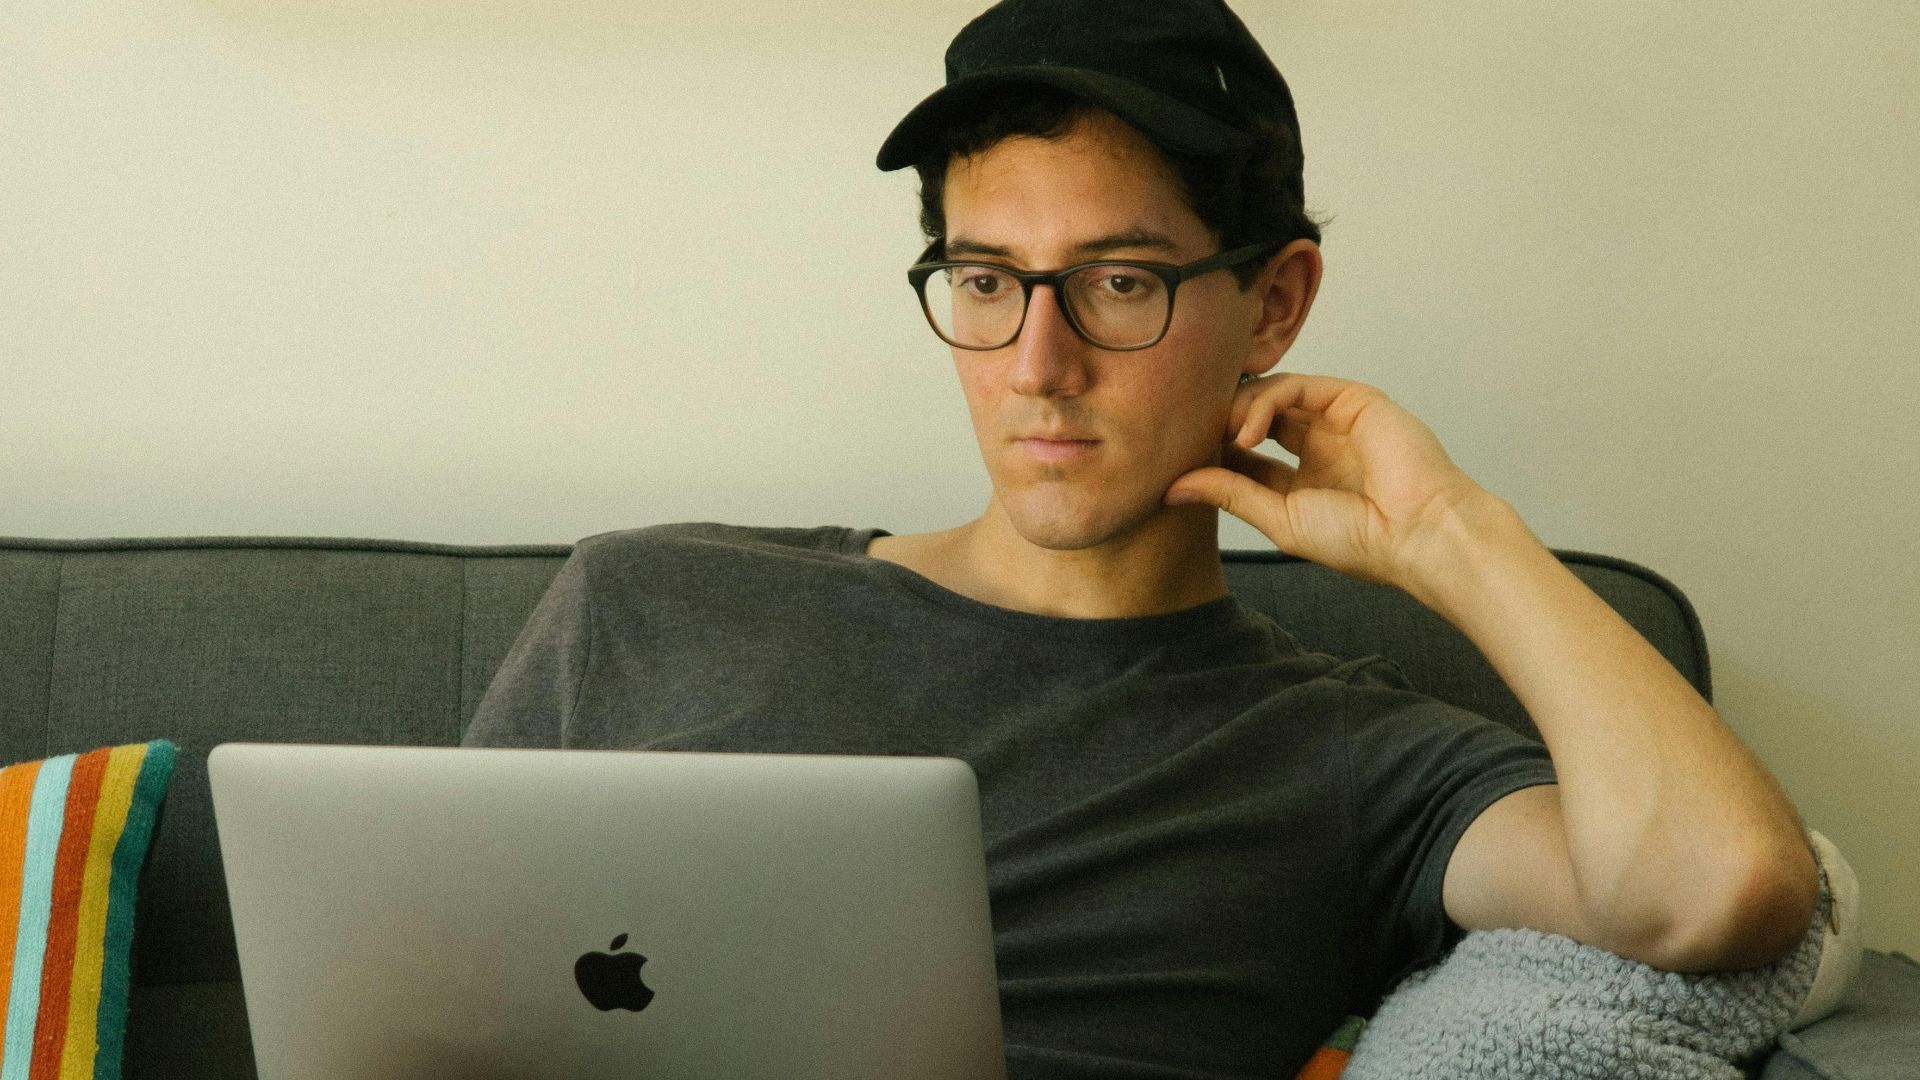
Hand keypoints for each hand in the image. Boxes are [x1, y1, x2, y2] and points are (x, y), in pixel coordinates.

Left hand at [1164, 372, 1495, 590]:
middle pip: (1252, 417)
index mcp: (1303, 480)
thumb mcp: (1280, 519)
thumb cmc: (1362, 539)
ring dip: (1237, 410)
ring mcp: (1335, 420)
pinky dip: (1263, 402)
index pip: (1244, 455)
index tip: (1177, 464)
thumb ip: (1230, 495)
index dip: (1211, 454)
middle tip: (1192, 439)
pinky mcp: (1351, 399)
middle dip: (1219, 424)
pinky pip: (1295, 385)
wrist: (1419, 533)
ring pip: (1269, 395)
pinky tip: (1248, 432)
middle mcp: (1317, 445)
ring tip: (1223, 436)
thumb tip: (1173, 488)